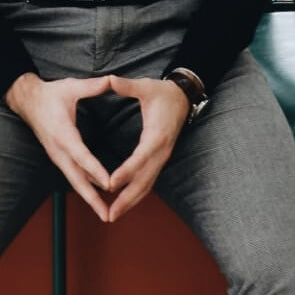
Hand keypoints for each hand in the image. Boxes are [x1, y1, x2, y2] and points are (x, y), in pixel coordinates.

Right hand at [5, 72, 114, 221]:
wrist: (27, 101)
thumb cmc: (50, 94)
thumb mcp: (71, 87)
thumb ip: (92, 86)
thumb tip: (111, 80)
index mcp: (63, 133)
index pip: (81, 156)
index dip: (95, 170)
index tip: (109, 184)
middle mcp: (59, 150)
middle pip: (76, 179)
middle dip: (92, 198)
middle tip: (108, 214)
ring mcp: (57, 156)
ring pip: (75, 181)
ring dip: (90, 198)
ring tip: (106, 214)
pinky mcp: (58, 157)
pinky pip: (73, 176)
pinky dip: (85, 189)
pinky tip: (98, 198)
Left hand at [104, 76, 189, 221]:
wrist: (183, 98)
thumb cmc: (163, 93)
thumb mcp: (146, 86)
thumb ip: (127, 86)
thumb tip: (110, 79)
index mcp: (157, 134)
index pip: (140, 157)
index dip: (126, 171)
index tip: (111, 184)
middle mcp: (161, 151)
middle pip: (144, 180)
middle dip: (127, 198)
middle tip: (110, 214)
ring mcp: (162, 157)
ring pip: (147, 185)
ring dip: (131, 201)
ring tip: (113, 215)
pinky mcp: (160, 160)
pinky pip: (148, 181)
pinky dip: (136, 194)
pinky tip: (124, 204)